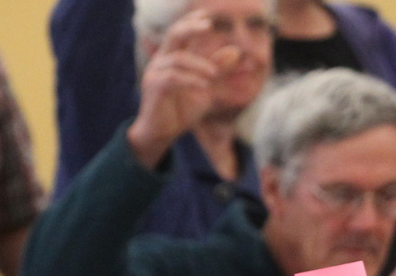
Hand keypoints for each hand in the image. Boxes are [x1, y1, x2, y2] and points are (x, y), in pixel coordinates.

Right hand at [129, 11, 236, 165]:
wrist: (164, 132)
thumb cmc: (183, 109)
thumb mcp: (207, 88)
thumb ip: (218, 70)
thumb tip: (235, 51)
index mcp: (173, 58)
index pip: (181, 33)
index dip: (192, 22)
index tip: (208, 14)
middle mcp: (162, 61)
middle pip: (174, 36)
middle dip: (191, 27)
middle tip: (208, 24)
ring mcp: (155, 73)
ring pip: (178, 58)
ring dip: (200, 64)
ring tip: (214, 76)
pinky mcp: (153, 87)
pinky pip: (173, 77)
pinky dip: (191, 79)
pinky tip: (205, 86)